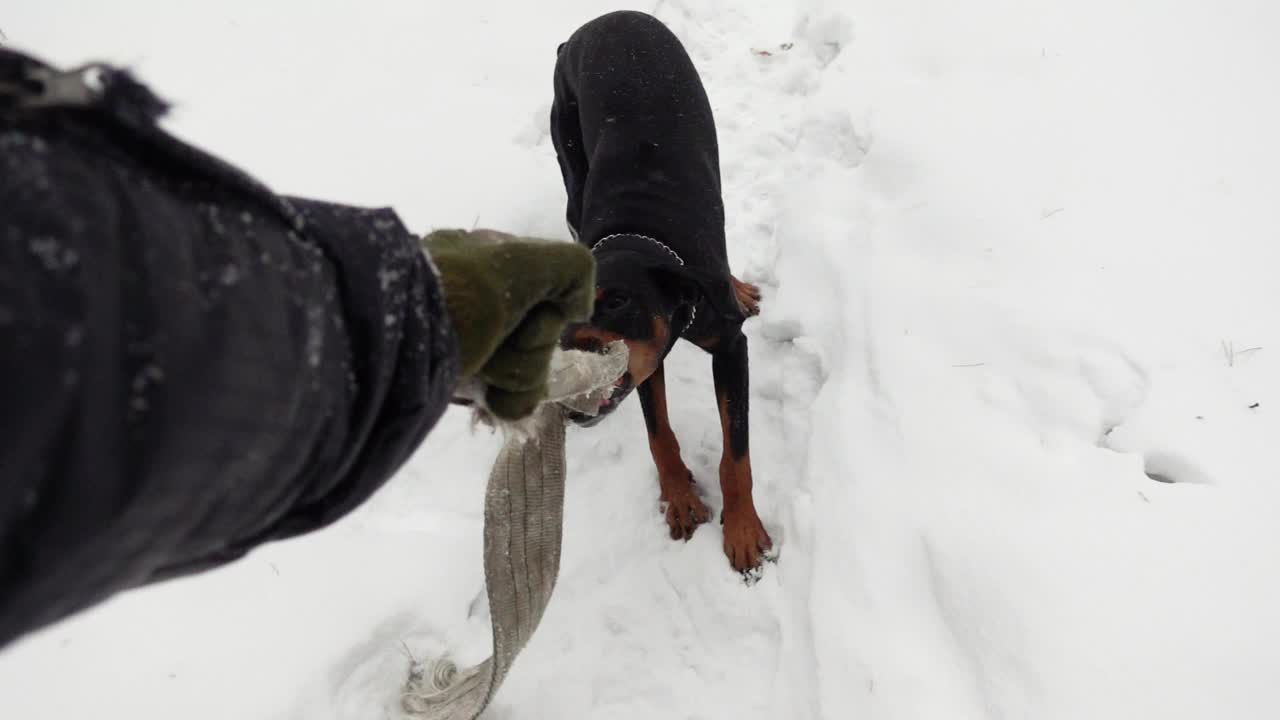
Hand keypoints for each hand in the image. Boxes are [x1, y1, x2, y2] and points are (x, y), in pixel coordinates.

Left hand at [422, 228, 594, 419]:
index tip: (524, 315)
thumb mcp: (515, 263)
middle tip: (492, 345)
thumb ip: (569, 269)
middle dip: (526, 351)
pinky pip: (507, 398)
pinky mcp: (458, 379)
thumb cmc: (451, 300)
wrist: (381, 350)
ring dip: (513, 377)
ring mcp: (469, 342)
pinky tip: (484, 398)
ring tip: (479, 374)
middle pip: (541, 336)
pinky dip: (504, 402)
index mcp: (488, 261)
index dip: (546, 314)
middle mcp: (480, 300)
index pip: (552, 295)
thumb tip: (577, 310)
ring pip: (527, 371)